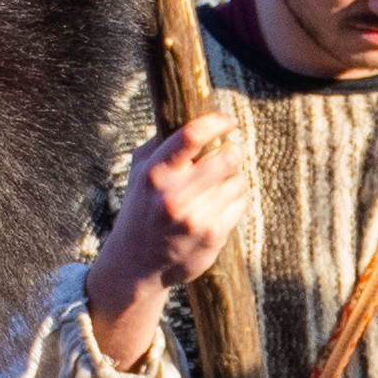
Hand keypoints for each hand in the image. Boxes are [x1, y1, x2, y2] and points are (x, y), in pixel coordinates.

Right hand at [85, 114, 248, 368]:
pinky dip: (237, 198)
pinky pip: (241, 203)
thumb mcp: (140, 172)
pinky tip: (222, 203)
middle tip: (231, 151)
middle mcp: (173, 196)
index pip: (191, 135)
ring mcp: (193, 218)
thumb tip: (193, 113)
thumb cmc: (142, 209)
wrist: (136, 264)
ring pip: (238, 180)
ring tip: (222, 183)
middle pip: (225, 158)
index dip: (216, 122)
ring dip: (235, 177)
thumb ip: (161, 144)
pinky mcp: (211, 237)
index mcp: (154, 173)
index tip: (228, 121)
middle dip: (234, 150)